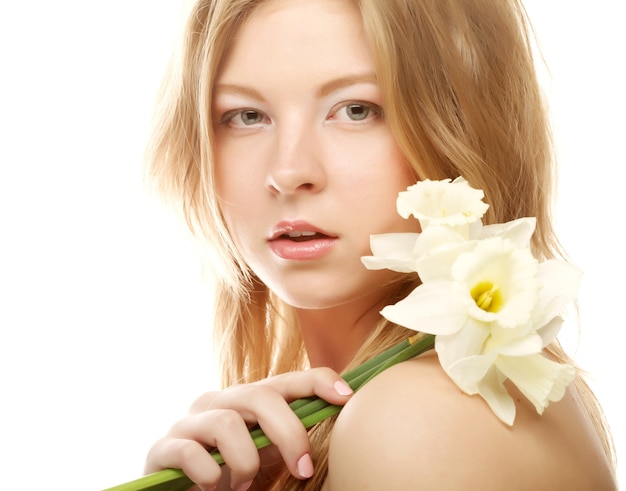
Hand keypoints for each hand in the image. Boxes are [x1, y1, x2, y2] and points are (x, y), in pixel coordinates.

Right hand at [144, 368, 353, 490]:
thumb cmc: (229, 474)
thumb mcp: (265, 454)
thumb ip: (285, 438)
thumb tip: (335, 425)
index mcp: (246, 401)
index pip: (286, 380)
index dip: (317, 381)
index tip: (346, 396)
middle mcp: (218, 402)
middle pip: (260, 396)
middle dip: (289, 432)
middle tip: (302, 469)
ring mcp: (189, 422)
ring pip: (226, 424)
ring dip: (245, 462)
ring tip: (245, 485)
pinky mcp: (163, 447)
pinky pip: (190, 452)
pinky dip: (208, 474)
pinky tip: (213, 488)